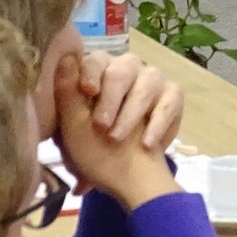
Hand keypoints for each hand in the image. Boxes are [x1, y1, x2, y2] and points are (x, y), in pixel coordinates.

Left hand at [53, 52, 180, 210]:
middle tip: (101, 126)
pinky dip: (157, 124)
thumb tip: (64, 59)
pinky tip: (146, 144)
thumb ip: (66, 93)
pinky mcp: (173, 96)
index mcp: (99, 72)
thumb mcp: (73, 125)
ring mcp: (152, 80)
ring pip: (146, 84)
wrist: (127, 177)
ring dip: (130, 114)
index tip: (88, 91)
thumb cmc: (94, 149)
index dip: (91, 72)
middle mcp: (128, 69)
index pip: (95, 59)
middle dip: (110, 99)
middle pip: (121, 70)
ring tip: (117, 139)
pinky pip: (169, 103)